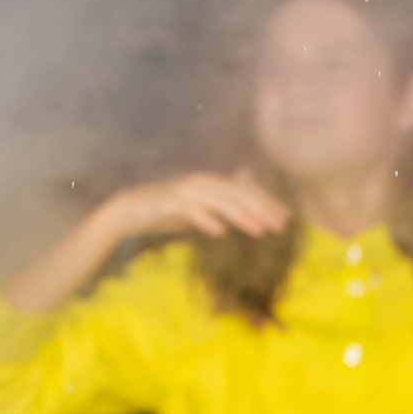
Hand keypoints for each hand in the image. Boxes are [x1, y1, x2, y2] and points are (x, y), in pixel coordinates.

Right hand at [98, 171, 289, 240]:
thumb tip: (243, 197)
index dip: (265, 201)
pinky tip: (220, 232)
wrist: (127, 210)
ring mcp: (183, 191)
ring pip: (218, 201)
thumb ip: (219, 203)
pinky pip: (191, 211)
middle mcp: (199, 182)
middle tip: (280, 225)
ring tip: (259, 230)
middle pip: (236, 194)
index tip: (285, 217)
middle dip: (260, 209)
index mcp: (208, 182)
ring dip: (240, 215)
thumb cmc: (164, 209)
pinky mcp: (168, 203)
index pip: (243, 189)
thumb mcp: (197, 206)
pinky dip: (205, 219)